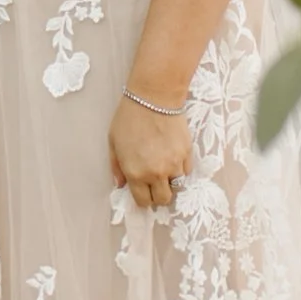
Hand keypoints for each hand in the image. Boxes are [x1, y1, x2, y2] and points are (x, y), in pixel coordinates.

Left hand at [110, 91, 192, 211]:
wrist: (154, 98)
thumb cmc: (129, 118)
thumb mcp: (113, 143)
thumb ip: (117, 167)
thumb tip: (121, 185)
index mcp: (136, 173)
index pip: (144, 201)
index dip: (143, 199)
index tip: (143, 192)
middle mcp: (156, 174)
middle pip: (163, 200)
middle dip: (158, 195)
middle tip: (154, 184)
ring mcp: (174, 165)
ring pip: (178, 187)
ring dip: (171, 182)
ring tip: (164, 168)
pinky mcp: (187, 154)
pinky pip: (186, 172)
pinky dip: (180, 169)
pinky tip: (173, 157)